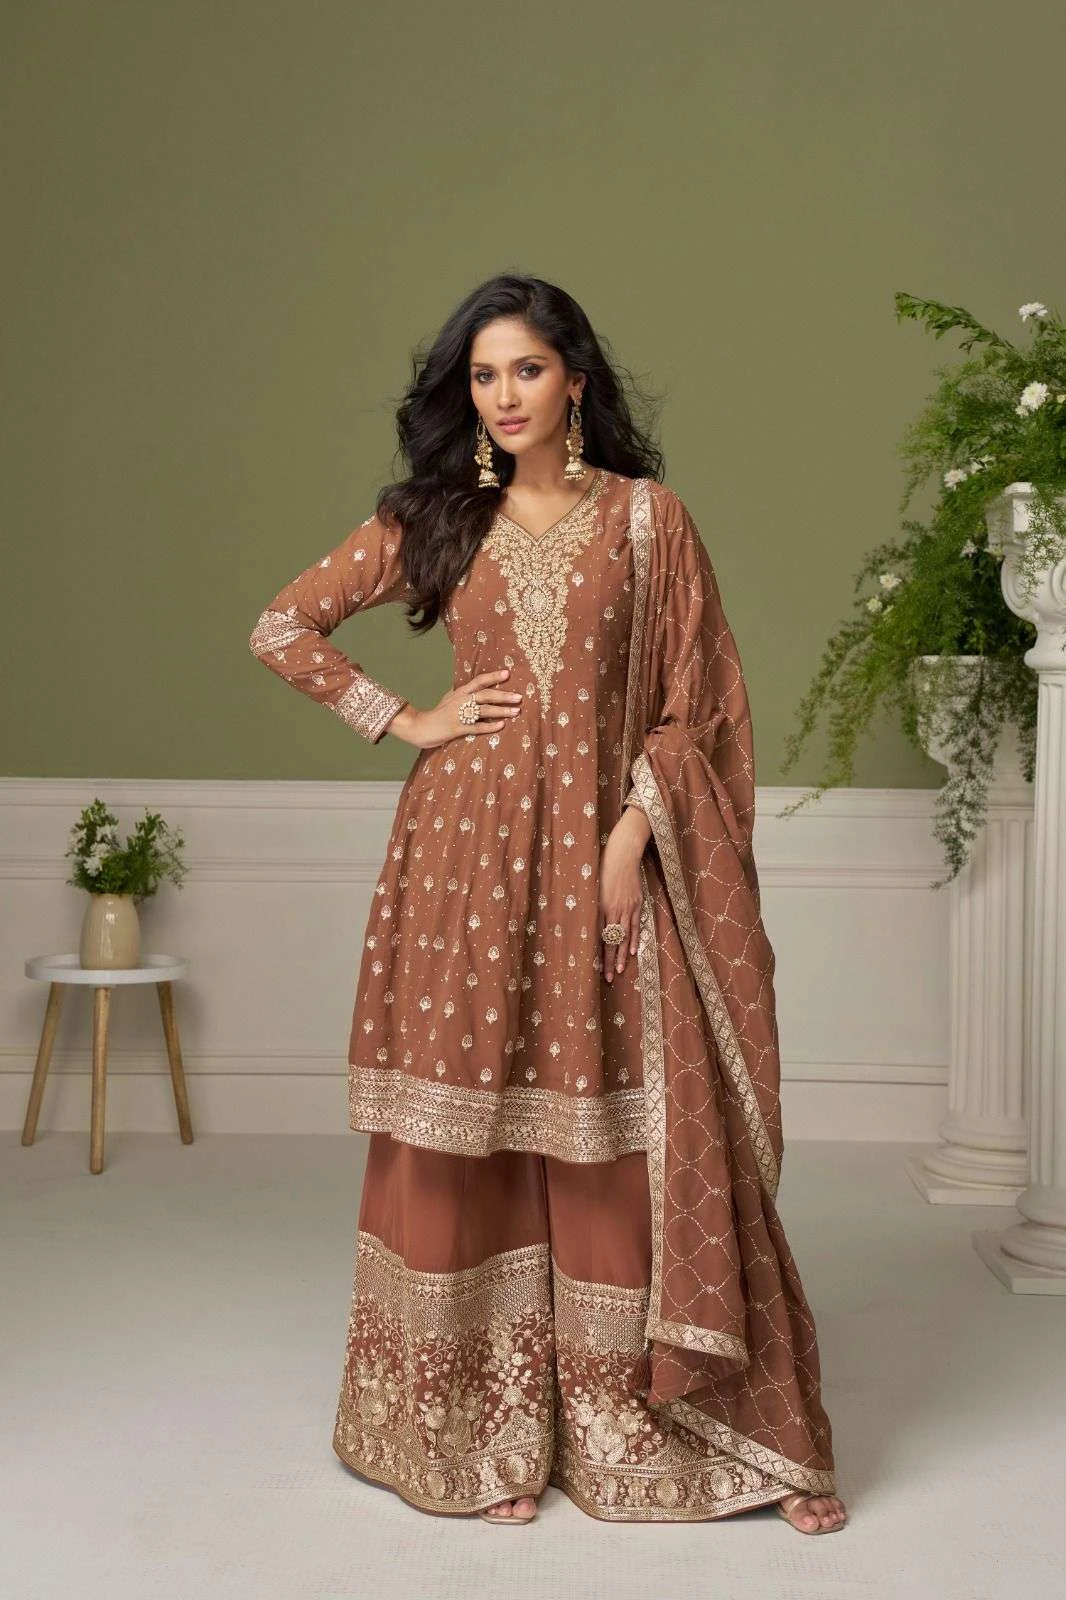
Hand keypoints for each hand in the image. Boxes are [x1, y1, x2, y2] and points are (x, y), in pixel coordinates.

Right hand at [388, 669, 523, 749]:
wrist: (419, 727)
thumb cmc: (437, 714)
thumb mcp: (448, 699)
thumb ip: (462, 693)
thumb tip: (474, 686)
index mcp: (459, 693)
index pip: (478, 681)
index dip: (493, 677)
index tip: (507, 674)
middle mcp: (460, 701)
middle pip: (485, 695)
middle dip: (503, 695)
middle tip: (519, 697)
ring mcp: (459, 715)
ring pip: (483, 710)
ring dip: (501, 711)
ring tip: (515, 711)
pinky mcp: (457, 729)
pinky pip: (476, 727)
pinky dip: (489, 726)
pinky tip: (501, 726)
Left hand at [599, 814, 648, 982]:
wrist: (621, 854)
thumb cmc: (602, 868)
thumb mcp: (591, 887)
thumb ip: (590, 905)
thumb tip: (584, 922)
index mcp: (599, 907)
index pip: (598, 937)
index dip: (598, 954)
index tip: (596, 969)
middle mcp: (613, 910)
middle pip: (611, 941)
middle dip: (610, 961)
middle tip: (609, 978)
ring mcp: (627, 908)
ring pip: (624, 936)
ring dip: (622, 955)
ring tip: (621, 971)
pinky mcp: (637, 903)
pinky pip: (636, 925)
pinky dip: (634, 939)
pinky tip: (633, 951)